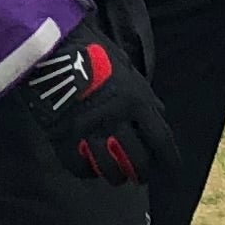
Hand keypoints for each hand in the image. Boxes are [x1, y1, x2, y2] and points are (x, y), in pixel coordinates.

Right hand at [9, 25, 182, 186]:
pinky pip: (80, 167)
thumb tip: (157, 117)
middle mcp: (116, 120)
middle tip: (140, 176)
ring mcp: (89, 132)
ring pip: (110, 169)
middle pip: (137, 160)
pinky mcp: (63, 138)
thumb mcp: (129, 70)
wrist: (53, 49)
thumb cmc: (94, 53)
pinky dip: (89, 171)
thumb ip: (143, 97)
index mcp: (136, 101)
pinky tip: (91, 166)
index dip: (169, 159)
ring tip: (117, 175)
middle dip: (143, 173)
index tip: (171, 169)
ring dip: (117, 176)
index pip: (161, 140)